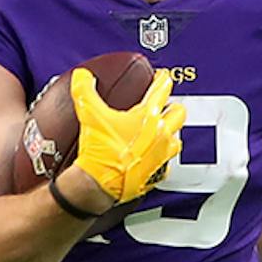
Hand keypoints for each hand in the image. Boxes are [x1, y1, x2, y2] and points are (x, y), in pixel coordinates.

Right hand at [68, 67, 183, 205]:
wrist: (98, 184)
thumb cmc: (99, 152)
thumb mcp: (89, 115)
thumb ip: (84, 90)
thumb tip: (82, 77)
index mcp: (148, 115)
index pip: (162, 89)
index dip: (162, 79)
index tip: (161, 77)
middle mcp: (160, 133)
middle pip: (179, 112)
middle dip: (173, 107)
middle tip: (165, 105)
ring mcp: (161, 154)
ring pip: (177, 139)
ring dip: (171, 134)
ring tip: (162, 132)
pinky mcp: (157, 173)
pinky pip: (166, 164)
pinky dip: (161, 159)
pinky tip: (152, 158)